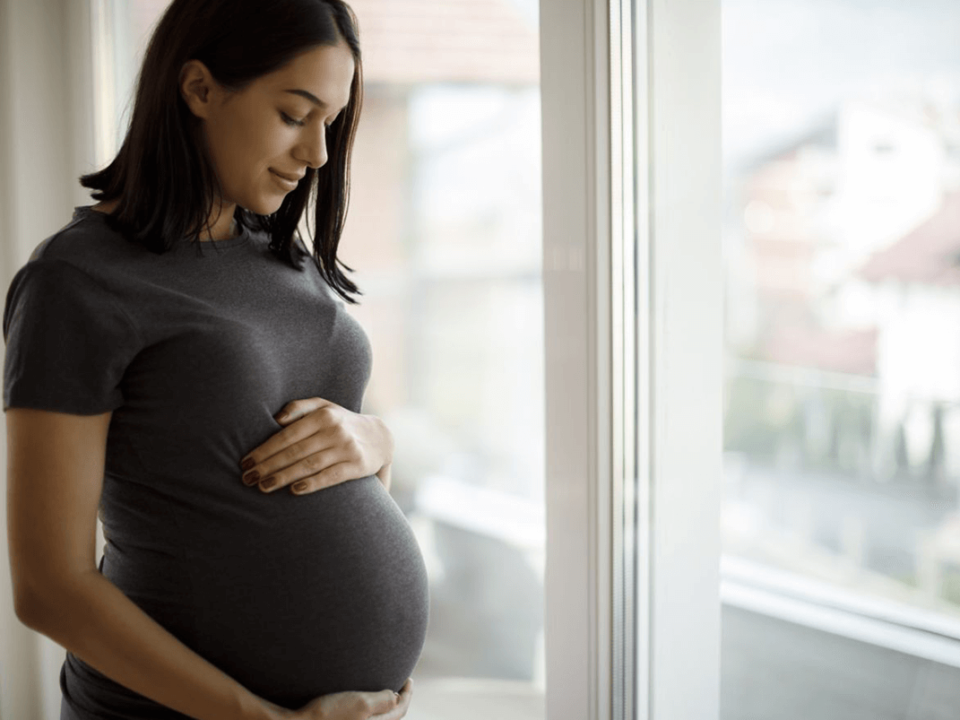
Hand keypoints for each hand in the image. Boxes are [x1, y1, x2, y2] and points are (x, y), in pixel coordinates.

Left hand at [239, 397, 393, 494]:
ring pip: (309, 465)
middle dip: (268, 466)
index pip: (287, 435)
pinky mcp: (357, 466)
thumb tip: (275, 419)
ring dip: (283, 477)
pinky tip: (294, 491)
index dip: (264, 450)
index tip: (245, 463)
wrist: (380, 437)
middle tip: (247, 479)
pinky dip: (312, 484)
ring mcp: (347, 448)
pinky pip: (331, 476)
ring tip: (263, 487)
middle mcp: (335, 430)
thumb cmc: (342, 423)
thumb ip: (299, 408)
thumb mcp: (324, 407)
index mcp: (323, 415)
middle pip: (295, 451)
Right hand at [273, 679, 413, 719]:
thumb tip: (396, 697)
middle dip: (397, 700)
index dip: (407, 693)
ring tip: (382, 687)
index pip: (400, 710)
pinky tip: (359, 696)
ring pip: (376, 717)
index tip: (409, 677)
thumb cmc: (328, 715)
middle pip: (390, 716)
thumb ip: (383, 700)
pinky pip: (363, 717)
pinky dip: (368, 707)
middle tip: (400, 683)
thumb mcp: (361, 704)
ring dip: (382, 703)